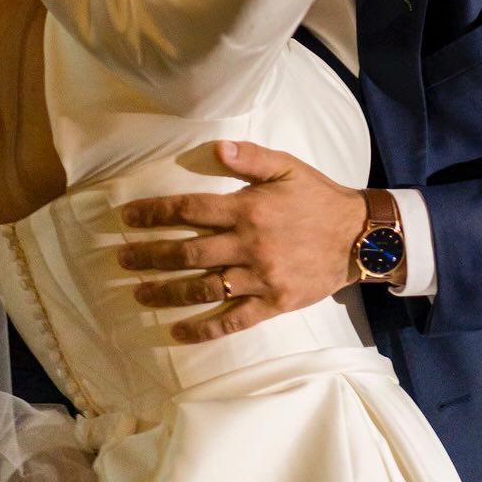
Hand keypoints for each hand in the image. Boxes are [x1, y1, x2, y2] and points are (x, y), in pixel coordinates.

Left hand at [118, 141, 369, 342]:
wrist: (359, 236)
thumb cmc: (319, 198)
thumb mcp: (289, 167)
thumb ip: (251, 158)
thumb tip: (217, 149)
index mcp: (249, 209)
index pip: (191, 210)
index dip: (156, 213)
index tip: (128, 218)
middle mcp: (249, 244)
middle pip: (189, 253)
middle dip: (151, 255)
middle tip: (122, 259)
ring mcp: (260, 277)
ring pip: (204, 288)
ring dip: (168, 292)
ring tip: (139, 294)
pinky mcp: (273, 303)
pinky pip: (233, 320)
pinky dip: (204, 329)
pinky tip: (178, 332)